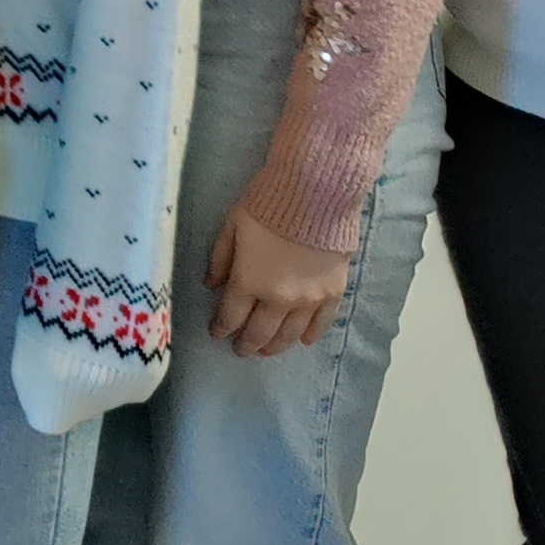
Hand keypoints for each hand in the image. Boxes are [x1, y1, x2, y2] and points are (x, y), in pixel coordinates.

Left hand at [206, 204, 348, 357]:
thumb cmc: (267, 204)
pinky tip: (304, 341)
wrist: (315, 193)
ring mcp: (310, 299)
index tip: (216, 333)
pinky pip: (322, 324)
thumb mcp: (232, 226)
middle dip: (247, 344)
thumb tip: (211, 284)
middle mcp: (279, 299)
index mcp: (250, 282)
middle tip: (241, 350)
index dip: (221, 328)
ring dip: (276, 346)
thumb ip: (220, 259)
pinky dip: (311, 335)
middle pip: (260, 333)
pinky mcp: (333, 293)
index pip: (231, 316)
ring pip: (290, 335)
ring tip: (266, 351)